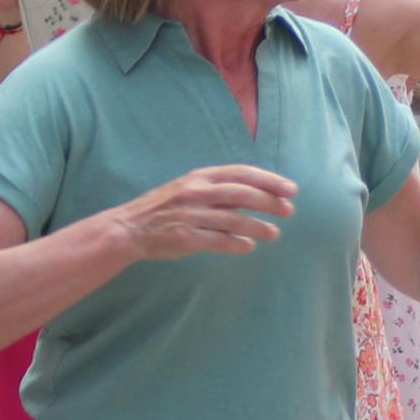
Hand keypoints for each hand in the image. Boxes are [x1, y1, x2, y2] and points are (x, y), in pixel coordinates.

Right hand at [111, 164, 296, 261]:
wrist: (128, 228)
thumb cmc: (164, 209)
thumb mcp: (189, 189)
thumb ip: (219, 191)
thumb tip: (257, 195)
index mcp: (199, 177)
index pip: (242, 173)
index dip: (269, 180)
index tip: (291, 189)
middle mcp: (196, 192)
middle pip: (242, 193)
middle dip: (270, 202)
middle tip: (289, 211)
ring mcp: (190, 214)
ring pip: (233, 219)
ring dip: (258, 226)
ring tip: (274, 233)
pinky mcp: (184, 237)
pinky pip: (217, 241)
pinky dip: (236, 243)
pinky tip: (249, 246)